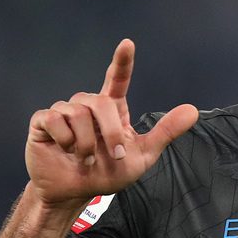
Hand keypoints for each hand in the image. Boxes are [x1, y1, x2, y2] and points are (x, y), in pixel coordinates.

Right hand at [25, 39, 198, 207]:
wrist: (76, 193)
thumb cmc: (108, 173)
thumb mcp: (142, 155)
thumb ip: (165, 132)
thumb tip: (194, 110)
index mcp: (112, 110)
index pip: (118, 79)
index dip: (122, 62)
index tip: (128, 44)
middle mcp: (88, 106)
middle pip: (99, 102)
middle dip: (110, 131)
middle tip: (114, 155)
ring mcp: (64, 112)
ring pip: (78, 112)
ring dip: (86, 143)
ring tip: (86, 159)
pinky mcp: (43, 122)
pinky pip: (55, 119)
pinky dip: (65, 139)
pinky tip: (65, 151)